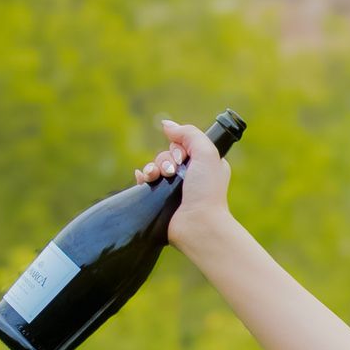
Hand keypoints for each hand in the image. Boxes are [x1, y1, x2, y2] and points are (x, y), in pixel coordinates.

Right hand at [136, 118, 231, 256]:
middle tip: (172, 171)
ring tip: (156, 177)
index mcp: (204, 164)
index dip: (178, 147)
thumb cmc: (207, 191)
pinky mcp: (161, 201)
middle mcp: (190, 176)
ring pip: (155, 167)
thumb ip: (189, 133)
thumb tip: (166, 125)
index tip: (183, 158)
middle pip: (166, 154)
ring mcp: (175, 190)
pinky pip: (146, 182)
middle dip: (165, 159)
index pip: (183, 145)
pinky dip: (143, 177)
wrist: (197, 225)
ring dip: (152, 167)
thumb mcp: (206, 152)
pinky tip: (143, 178)